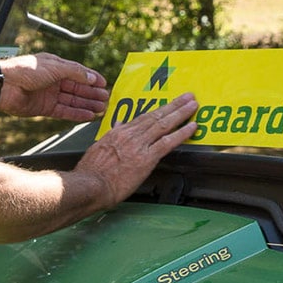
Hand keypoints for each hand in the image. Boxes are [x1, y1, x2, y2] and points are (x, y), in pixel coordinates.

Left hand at [0, 53, 110, 121]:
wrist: (4, 85)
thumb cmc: (26, 70)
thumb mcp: (55, 66)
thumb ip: (75, 72)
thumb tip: (92, 77)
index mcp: (55, 66)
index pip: (78, 72)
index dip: (91, 78)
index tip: (104, 84)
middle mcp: (53, 80)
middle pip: (77, 88)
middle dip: (92, 93)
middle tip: (106, 98)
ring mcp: (49, 95)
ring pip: (72, 100)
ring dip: (87, 104)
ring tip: (102, 108)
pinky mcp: (44, 108)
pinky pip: (64, 111)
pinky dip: (76, 114)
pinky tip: (88, 115)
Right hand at [74, 93, 197, 207]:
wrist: (90, 185)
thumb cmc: (91, 173)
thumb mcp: (98, 149)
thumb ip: (111, 137)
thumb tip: (118, 126)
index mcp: (117, 132)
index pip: (142, 117)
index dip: (158, 110)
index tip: (167, 105)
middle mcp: (129, 135)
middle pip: (155, 116)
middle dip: (173, 105)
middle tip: (187, 97)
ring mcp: (139, 145)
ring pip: (164, 124)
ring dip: (181, 113)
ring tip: (192, 106)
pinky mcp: (146, 158)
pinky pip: (168, 142)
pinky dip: (181, 133)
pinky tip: (192, 127)